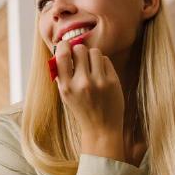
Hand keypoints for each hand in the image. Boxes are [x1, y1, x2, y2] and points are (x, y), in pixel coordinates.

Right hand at [54, 42, 124, 159]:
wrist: (101, 128)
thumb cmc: (81, 109)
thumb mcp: (65, 95)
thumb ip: (62, 75)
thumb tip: (62, 50)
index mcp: (66, 87)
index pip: (63, 55)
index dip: (64, 46)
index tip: (66, 46)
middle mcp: (82, 83)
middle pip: (80, 49)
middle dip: (79, 51)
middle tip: (80, 58)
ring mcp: (99, 82)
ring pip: (95, 52)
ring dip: (92, 56)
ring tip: (92, 66)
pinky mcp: (113, 81)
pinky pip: (106, 60)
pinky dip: (102, 63)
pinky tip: (101, 73)